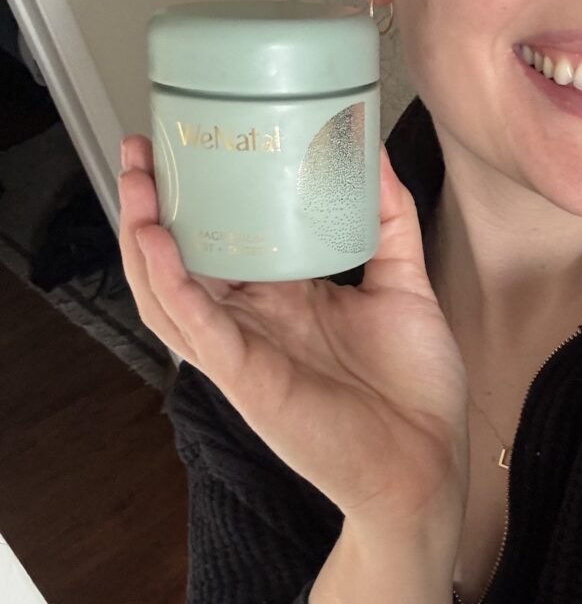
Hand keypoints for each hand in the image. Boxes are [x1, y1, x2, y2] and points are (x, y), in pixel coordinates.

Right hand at [118, 136, 469, 528]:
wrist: (427, 463)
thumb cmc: (415, 387)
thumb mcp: (404, 284)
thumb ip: (389, 219)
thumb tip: (376, 153)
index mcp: (286, 299)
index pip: (226, 238)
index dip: (200, 195)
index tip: (189, 141)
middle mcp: (255, 321)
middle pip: (183, 259)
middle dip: (152, 207)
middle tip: (138, 151)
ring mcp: (245, 349)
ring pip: (169, 293)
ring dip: (142, 239)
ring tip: (133, 187)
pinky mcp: (246, 378)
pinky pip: (196, 328)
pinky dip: (171, 286)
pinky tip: (156, 244)